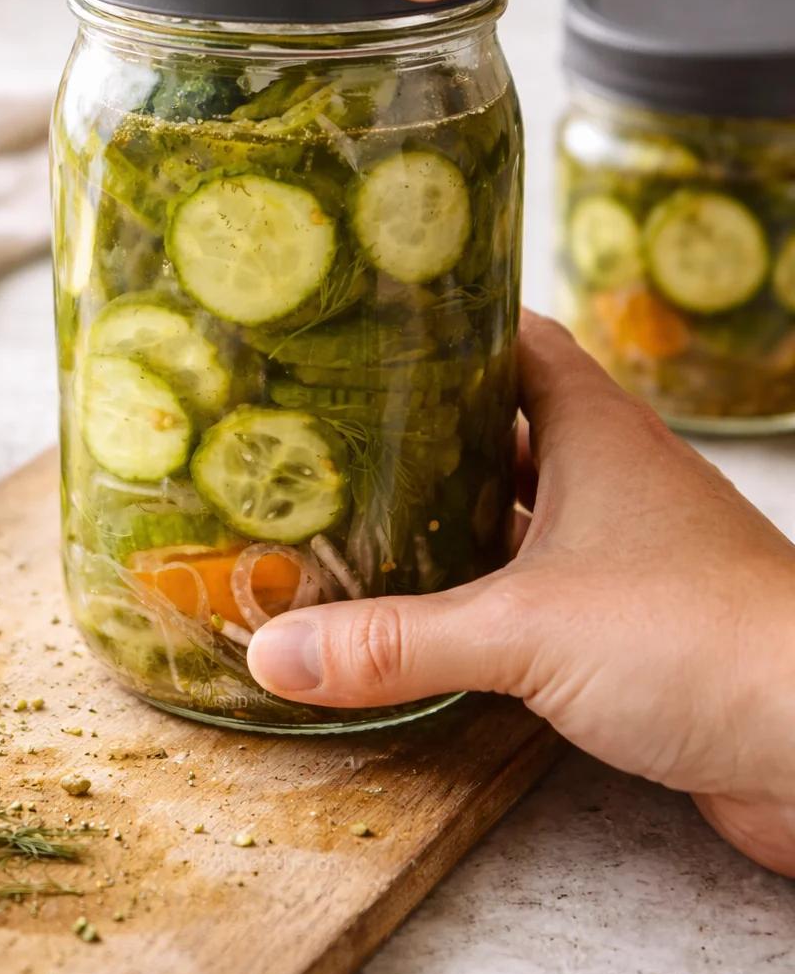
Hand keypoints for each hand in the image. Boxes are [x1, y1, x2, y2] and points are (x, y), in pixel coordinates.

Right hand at [245, 312, 794, 878]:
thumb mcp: (524, 628)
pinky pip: (542, 588)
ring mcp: (628, 549)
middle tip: (336, 429)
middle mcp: (613, 475)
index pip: (515, 337)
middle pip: (509, 424)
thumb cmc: (698, 635)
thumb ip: (396, 639)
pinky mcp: (634, 623)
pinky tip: (435, 613)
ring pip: (525, 510)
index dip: (447, 322)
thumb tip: (276, 650)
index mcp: (594, 428)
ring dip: (457, 514)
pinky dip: (488, 592)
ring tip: (365, 515)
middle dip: (427, 427)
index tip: (367, 324)